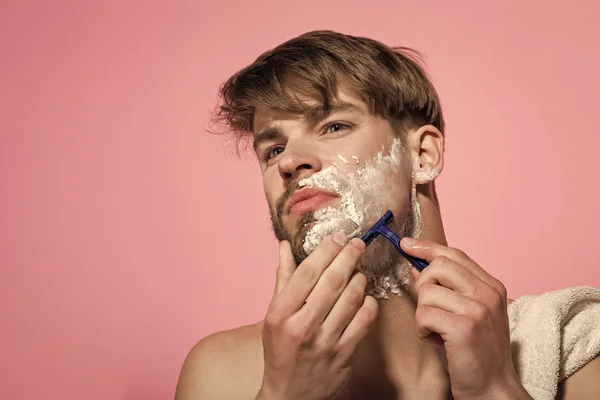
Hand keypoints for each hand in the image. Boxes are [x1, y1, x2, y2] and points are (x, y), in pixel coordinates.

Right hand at [259, 233, 378, 399]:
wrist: (290, 395)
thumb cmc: (280, 351)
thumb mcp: (272, 316)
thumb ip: (283, 279)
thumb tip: (285, 247)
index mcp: (280, 314)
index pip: (306, 273)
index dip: (326, 250)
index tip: (338, 237)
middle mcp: (302, 326)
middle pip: (332, 281)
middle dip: (348, 256)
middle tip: (357, 243)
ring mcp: (325, 341)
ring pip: (351, 298)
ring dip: (359, 278)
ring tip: (358, 270)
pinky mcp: (344, 354)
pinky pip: (364, 320)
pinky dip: (368, 303)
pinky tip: (365, 296)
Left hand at [401, 238, 530, 399]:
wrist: (493, 389)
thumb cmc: (476, 352)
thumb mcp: (467, 314)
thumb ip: (446, 288)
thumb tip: (416, 267)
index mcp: (491, 286)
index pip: (455, 254)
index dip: (427, 247)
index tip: (407, 244)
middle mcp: (488, 294)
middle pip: (438, 266)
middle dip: (424, 285)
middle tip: (430, 308)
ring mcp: (478, 310)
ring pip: (426, 292)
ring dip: (423, 314)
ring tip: (437, 330)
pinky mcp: (464, 327)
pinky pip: (423, 314)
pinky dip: (422, 329)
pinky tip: (436, 340)